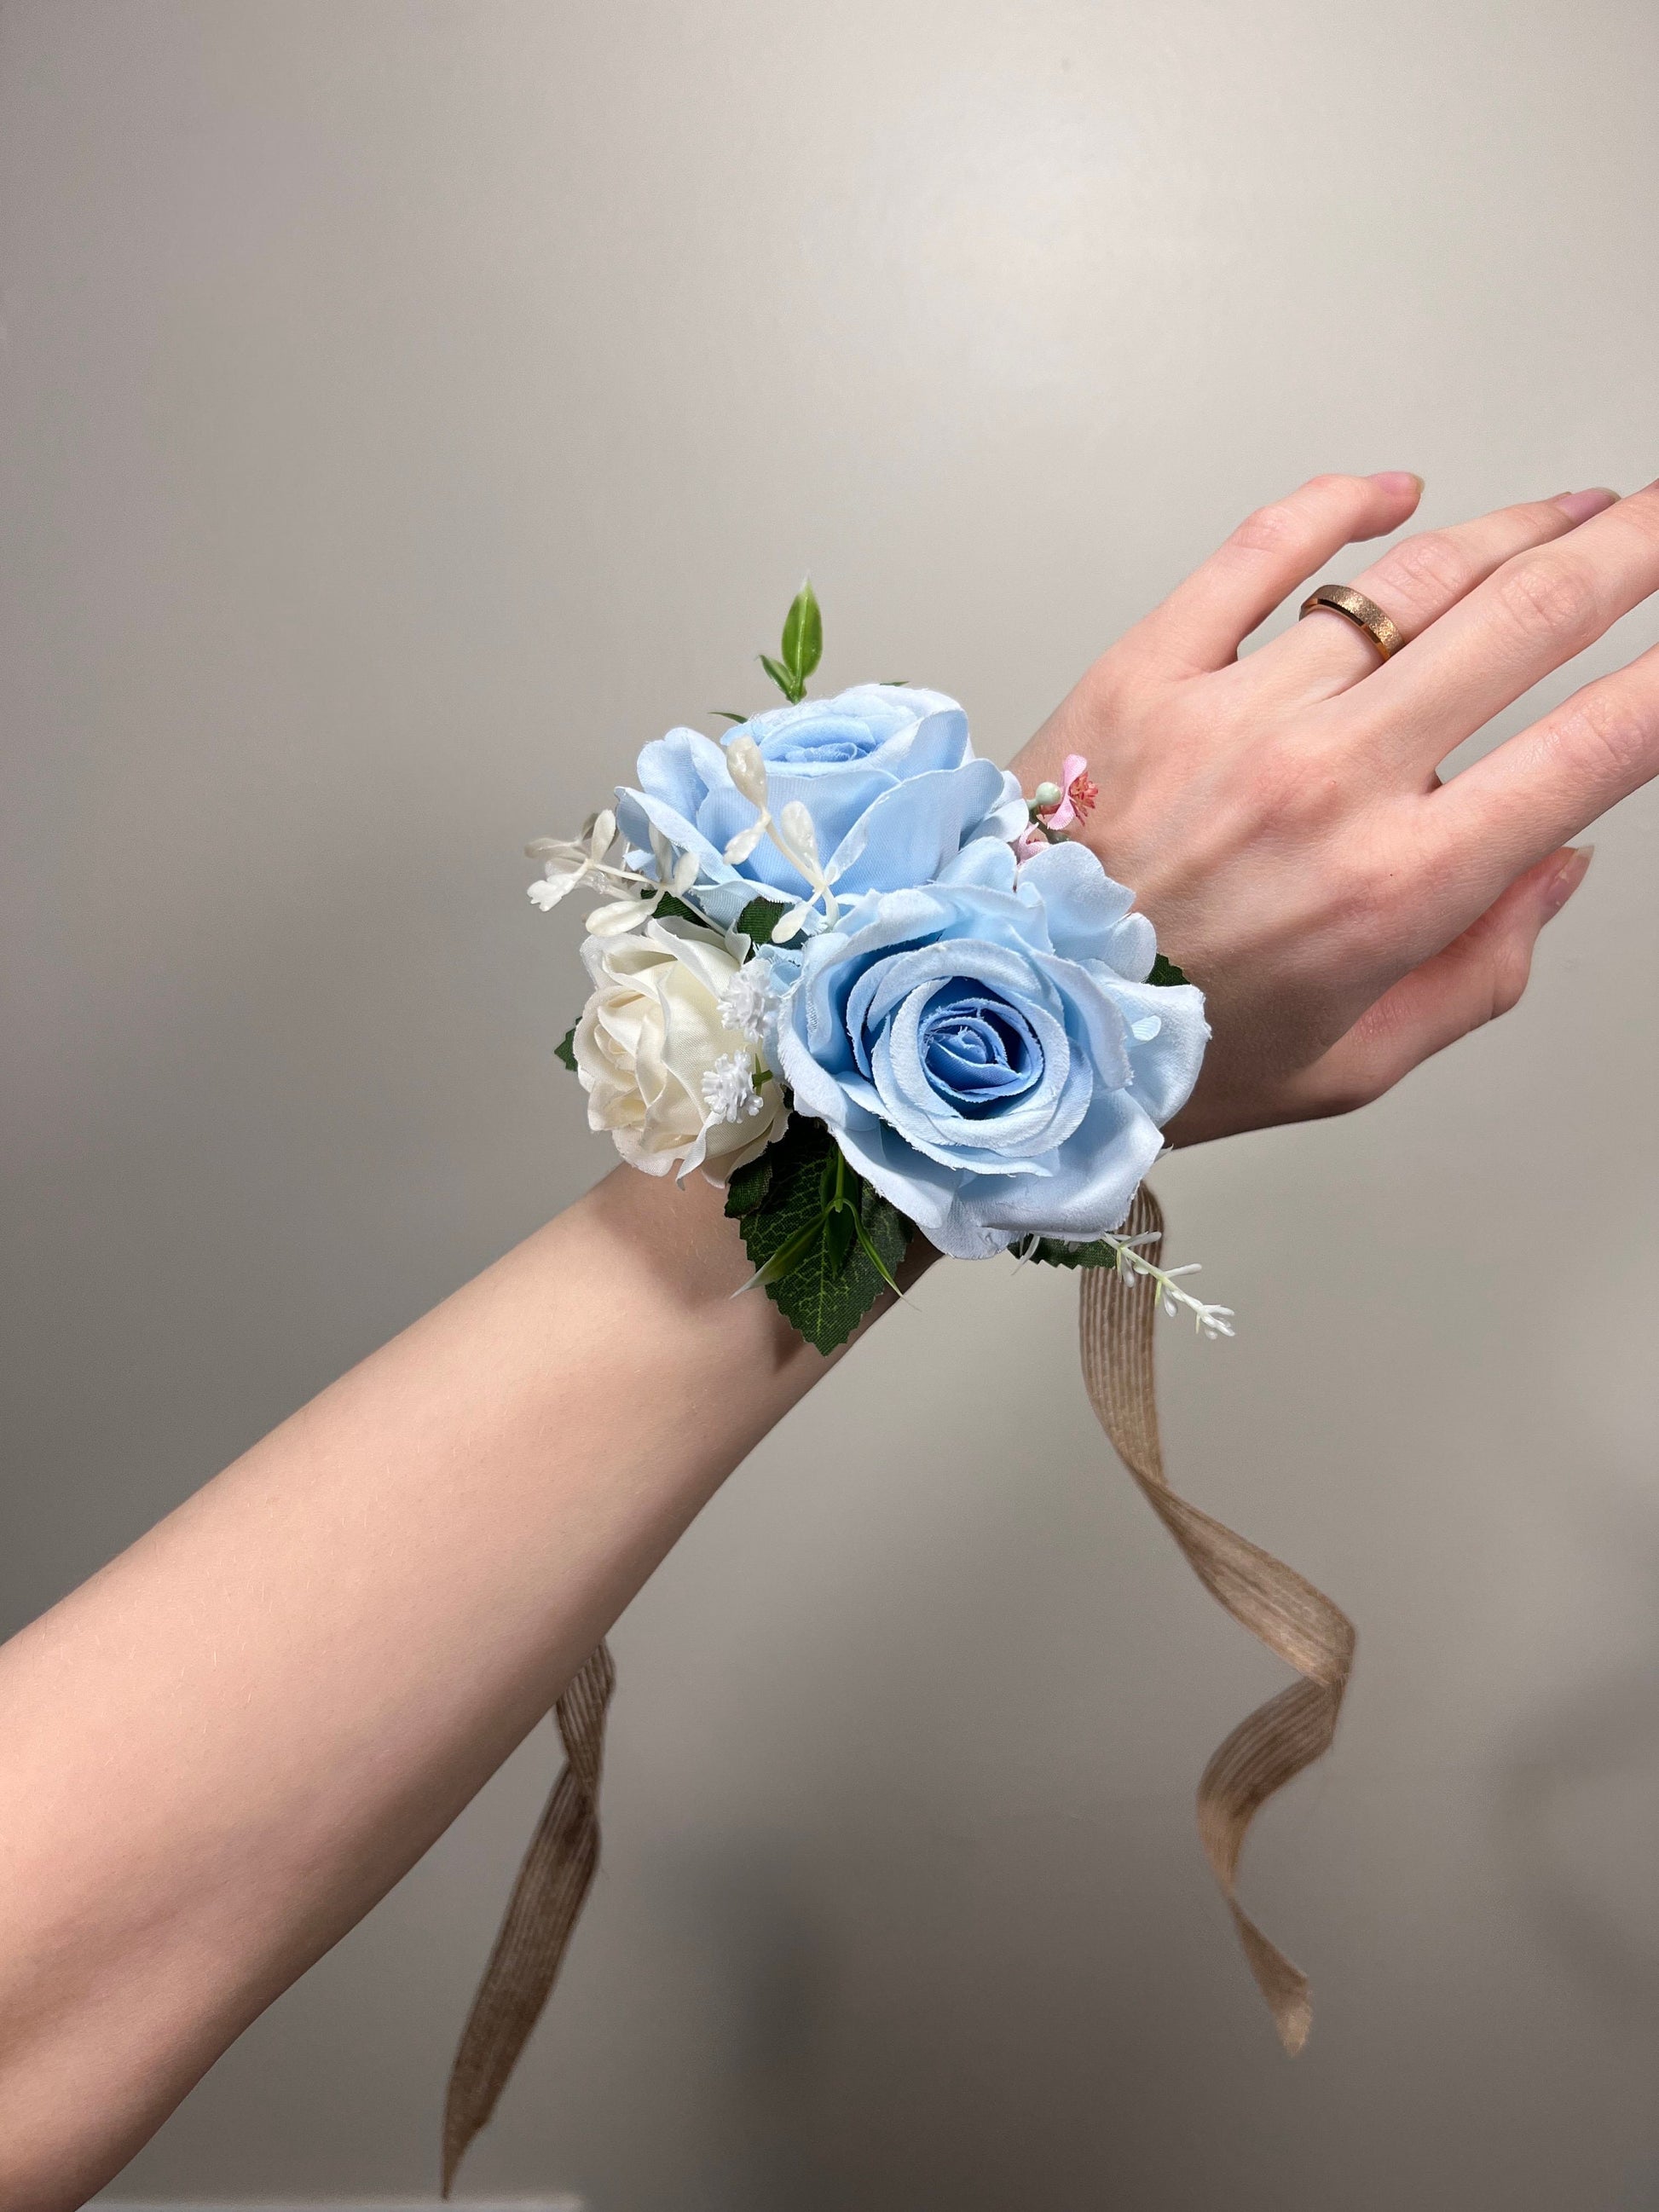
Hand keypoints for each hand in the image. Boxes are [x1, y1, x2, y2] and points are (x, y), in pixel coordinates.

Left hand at [1013, 471, 1654, 1143]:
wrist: (992, 1017)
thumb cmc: (1164, 1054)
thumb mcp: (1349, 1065)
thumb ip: (1476, 975)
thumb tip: (1556, 866)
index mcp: (1395, 889)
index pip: (1588, 751)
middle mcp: (1327, 783)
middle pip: (1523, 620)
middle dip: (1626, 554)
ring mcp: (1234, 714)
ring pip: (1412, 580)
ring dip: (1514, 528)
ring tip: (1570, 509)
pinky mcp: (1147, 671)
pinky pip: (1260, 551)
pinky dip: (1340, 505)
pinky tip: (1394, 490)